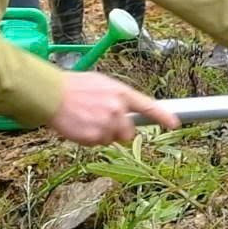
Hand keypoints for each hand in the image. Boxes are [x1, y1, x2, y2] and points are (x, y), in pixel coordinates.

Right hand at [46, 70, 180, 145]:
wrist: (53, 95)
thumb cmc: (76, 87)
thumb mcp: (102, 84)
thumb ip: (118, 98)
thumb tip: (127, 110)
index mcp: (122, 93)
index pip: (148, 106)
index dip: (164, 116)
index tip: (174, 124)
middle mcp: (117, 109)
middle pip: (129, 133)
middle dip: (119, 131)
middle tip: (102, 120)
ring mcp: (106, 124)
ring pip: (112, 140)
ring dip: (102, 134)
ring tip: (87, 119)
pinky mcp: (93, 137)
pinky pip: (97, 144)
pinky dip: (90, 139)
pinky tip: (80, 126)